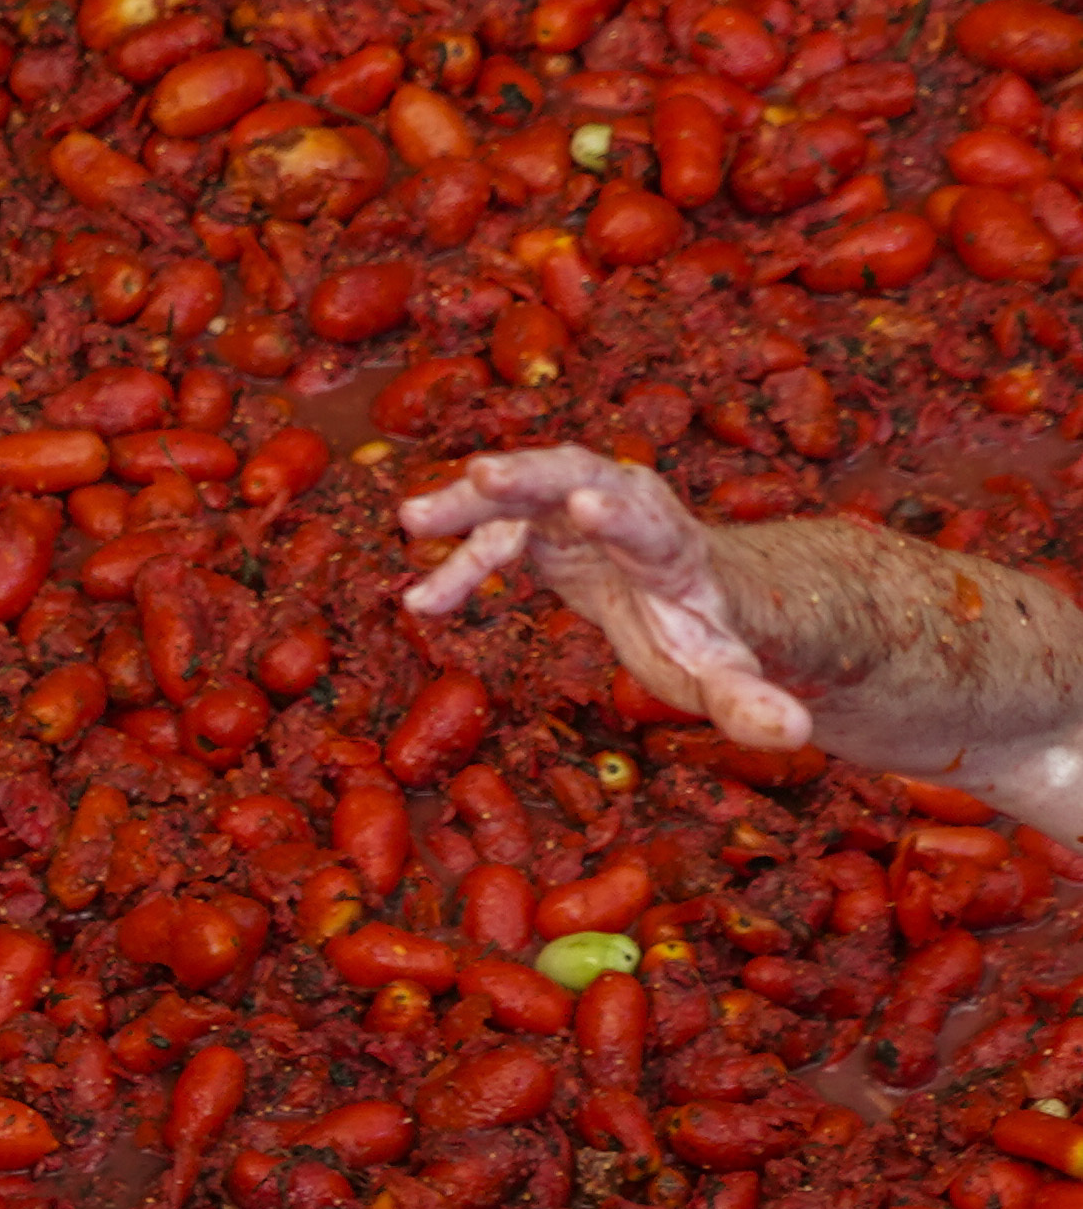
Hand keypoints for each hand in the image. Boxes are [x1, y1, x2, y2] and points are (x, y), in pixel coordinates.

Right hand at [399, 445, 811, 747]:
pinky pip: (497, 533)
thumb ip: (751, 703)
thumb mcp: (729, 677)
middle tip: (481, 475)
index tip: (586, 501)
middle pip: (581, 476)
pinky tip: (421, 601)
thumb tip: (795, 733)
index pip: (652, 526)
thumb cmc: (716, 640)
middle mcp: (627, 516)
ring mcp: (580, 515)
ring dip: (471, 504)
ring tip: (413, 520)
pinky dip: (459, 560)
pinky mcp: (547, 529)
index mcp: (675, 553)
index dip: (620, 516)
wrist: (702, 594)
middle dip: (533, 474)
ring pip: (525, 494)